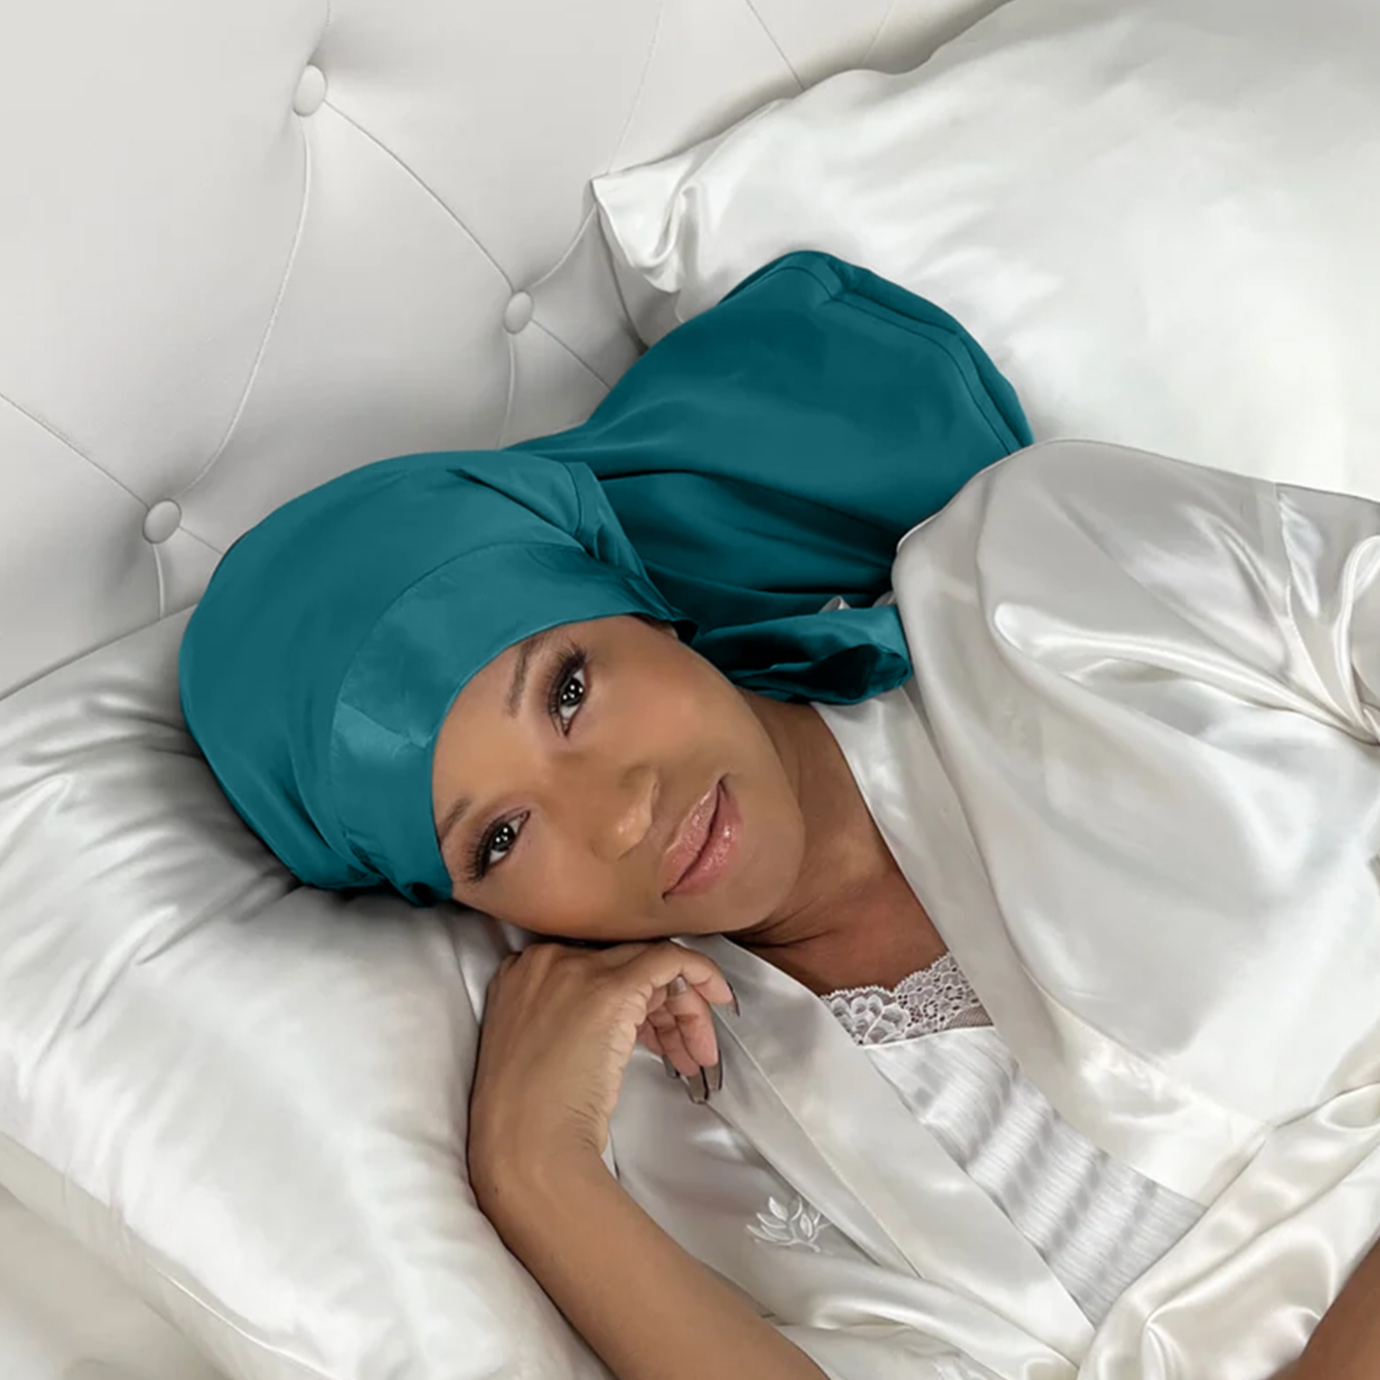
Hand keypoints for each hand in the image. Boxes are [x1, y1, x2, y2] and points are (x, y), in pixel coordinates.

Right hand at [467, 941, 734, 1215]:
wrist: (525, 1145)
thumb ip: (570, 1018)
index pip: (594, 967)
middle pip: (625, 964)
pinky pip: (670, 959)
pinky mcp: (609, 987)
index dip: (634, 999)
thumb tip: (627, 1016)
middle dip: (664, 1005)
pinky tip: (719, 996)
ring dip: (683, 1009)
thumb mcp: (540, 1048)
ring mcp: (575, 970)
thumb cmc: (530, 1118)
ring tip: (696, 1056)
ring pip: (650, 965)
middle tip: (687, 1049)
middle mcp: (545, 960)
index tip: (653, 1030)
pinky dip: (701, 972)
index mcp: (521, 973)